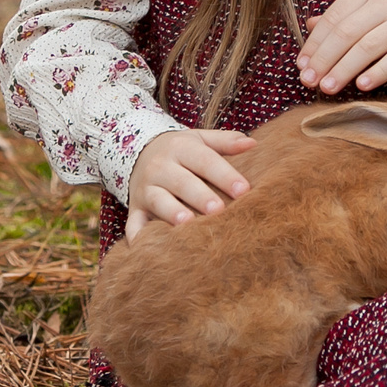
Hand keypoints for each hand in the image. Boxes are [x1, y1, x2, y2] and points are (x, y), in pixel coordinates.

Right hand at [124, 128, 254, 237]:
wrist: (139, 153)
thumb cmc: (182, 151)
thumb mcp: (200, 140)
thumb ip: (226, 142)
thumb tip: (253, 144)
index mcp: (181, 148)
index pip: (205, 160)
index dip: (224, 175)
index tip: (244, 190)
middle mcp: (160, 167)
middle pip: (181, 181)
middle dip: (200, 195)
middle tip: (218, 210)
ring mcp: (146, 188)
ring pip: (159, 200)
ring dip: (172, 212)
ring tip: (187, 223)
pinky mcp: (135, 208)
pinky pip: (134, 222)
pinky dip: (137, 235)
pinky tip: (145, 247)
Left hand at [296, 0, 386, 95]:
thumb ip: (346, 10)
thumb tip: (311, 25)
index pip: (334, 18)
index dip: (315, 44)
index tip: (301, 65)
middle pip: (346, 34)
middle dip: (323, 60)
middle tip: (307, 81)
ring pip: (367, 47)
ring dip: (343, 70)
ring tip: (326, 88)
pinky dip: (378, 72)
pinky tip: (362, 86)